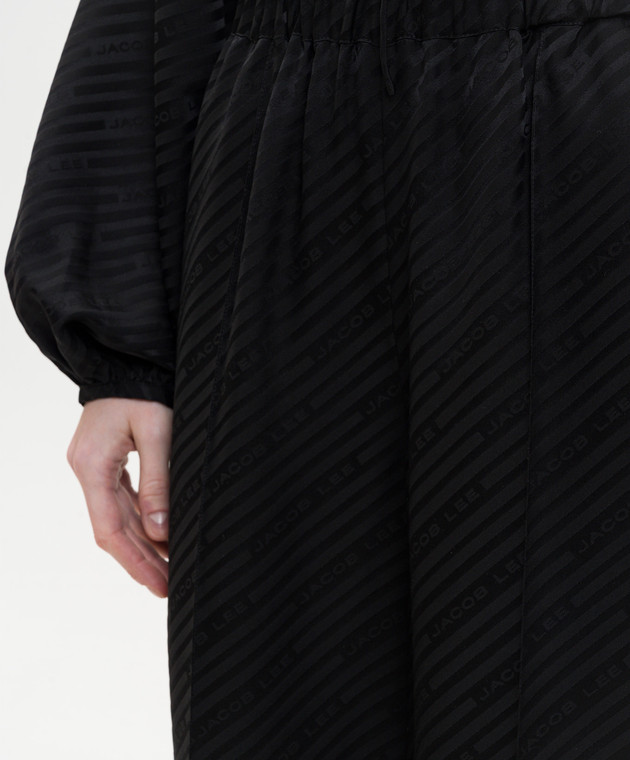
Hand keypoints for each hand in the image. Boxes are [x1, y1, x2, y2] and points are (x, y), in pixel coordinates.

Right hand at [66, 397, 171, 597]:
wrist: (126, 360)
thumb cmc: (143, 390)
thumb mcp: (157, 432)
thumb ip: (158, 481)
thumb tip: (161, 530)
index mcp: (93, 466)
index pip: (110, 529)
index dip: (134, 561)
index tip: (158, 584)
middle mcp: (87, 470)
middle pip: (113, 529)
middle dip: (140, 561)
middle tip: (167, 588)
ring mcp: (94, 467)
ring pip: (117, 517)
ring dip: (142, 544)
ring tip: (168, 569)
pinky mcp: (105, 461)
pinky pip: (121, 500)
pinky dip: (141, 520)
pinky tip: (158, 536)